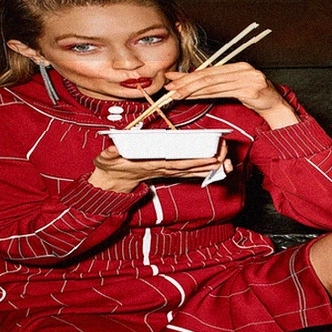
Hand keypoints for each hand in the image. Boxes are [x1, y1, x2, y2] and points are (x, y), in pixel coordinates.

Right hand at [88, 140, 232, 192]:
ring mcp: (166, 172)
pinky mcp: (167, 171)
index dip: (194, 161)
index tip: (209, 157)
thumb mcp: (106, 160)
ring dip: (208, 165)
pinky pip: (187, 171)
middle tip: (225, 154)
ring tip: (225, 159)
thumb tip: (111, 149)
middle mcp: (162, 169)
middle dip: (207, 161)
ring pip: (191, 169)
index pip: (177, 163)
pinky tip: (213, 167)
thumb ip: (109, 154)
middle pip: (189, 166)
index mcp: (152, 165)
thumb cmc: (111, 167)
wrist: (113, 181)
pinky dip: (200, 169)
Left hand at [163, 63, 298, 129]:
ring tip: (177, 93)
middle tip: (170, 87)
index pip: (209, 70)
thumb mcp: (238, 88)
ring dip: (192, 89)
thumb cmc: (257, 99)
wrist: (278, 107)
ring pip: (213, 83)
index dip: (189, 75)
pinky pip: (223, 92)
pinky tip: (194, 97)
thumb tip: (195, 84)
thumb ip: (220, 85)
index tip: (173, 78)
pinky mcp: (249, 90)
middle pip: (209, 75)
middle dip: (186, 81)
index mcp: (239, 66)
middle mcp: (243, 69)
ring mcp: (247, 78)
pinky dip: (205, 94)